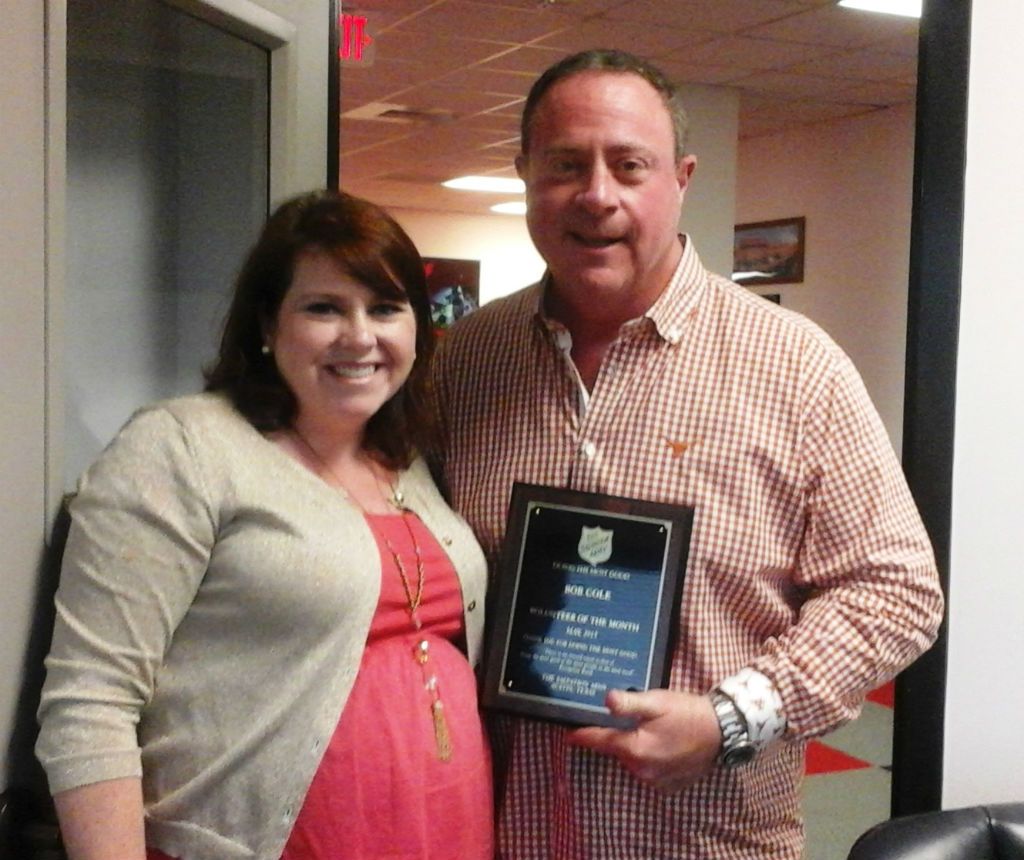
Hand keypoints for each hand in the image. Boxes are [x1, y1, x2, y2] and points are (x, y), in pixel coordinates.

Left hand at [566, 688, 720, 792]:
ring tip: (650, 728)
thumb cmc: (687, 712)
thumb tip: (605, 700)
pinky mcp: (668, 785)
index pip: (599, 741)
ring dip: (634, 746)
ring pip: (632, 760)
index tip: (568, 732)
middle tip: (628, 718)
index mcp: (635, 749)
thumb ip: (629, 703)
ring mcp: (655, 780)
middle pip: (616, 750)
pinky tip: (662, 743)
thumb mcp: (657, 701)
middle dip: (616, 735)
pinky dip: (649, 758)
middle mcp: (641, 769)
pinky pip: (648, 770)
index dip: (582, 735)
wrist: (722, 731)